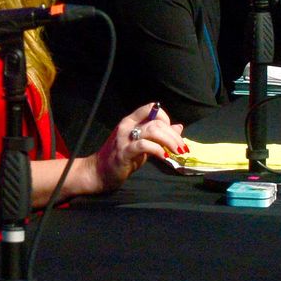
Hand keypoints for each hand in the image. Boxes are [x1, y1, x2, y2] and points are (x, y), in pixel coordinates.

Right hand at [53, 103, 185, 201]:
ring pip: (153, 130)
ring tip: (177, 152)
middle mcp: (127, 126)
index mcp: (130, 121)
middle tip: (182, 148)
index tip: (172, 134)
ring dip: (169, 141)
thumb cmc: (122, 158)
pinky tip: (164, 157)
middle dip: (173, 135)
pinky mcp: (124, 152)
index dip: (165, 118)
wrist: (99, 172)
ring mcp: (124, 138)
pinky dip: (157, 149)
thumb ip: (158, 136)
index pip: (151, 108)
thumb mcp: (143, 144)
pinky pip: (144, 145)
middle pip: (157, 122)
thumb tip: (179, 126)